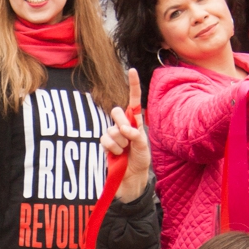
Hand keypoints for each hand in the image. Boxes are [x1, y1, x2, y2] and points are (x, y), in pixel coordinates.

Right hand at [101, 69, 149, 203]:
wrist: (131, 178)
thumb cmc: (140, 161)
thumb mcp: (143, 146)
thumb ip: (136, 135)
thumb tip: (125, 129)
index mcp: (136, 121)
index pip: (133, 100)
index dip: (133, 85)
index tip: (132, 70)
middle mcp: (123, 125)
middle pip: (117, 112)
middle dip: (122, 122)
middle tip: (128, 136)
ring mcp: (113, 135)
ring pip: (111, 129)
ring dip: (119, 141)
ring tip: (125, 151)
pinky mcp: (105, 145)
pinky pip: (105, 139)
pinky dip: (113, 147)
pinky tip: (118, 154)